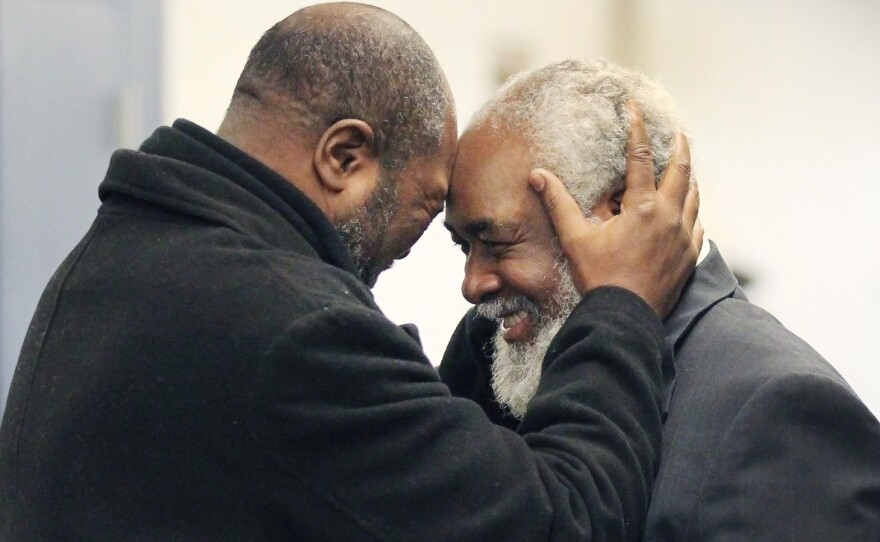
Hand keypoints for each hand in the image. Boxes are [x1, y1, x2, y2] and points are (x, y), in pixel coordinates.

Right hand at [528, 102, 701, 317]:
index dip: (636, 128)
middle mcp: (669, 217)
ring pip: (693, 196)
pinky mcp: (689, 256)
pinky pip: (696, 225)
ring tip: (683, 167)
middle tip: (677, 130)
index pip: (640, 156)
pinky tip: (685, 210)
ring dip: (688, 177)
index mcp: (643, 207)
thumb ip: (558, 203)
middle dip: (679, 145)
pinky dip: (691, 210)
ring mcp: (684, 237)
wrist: (625, 317)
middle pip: (681, 169)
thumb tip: (538, 175)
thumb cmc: (599, 278)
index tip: (634, 106)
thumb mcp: (575, 238)